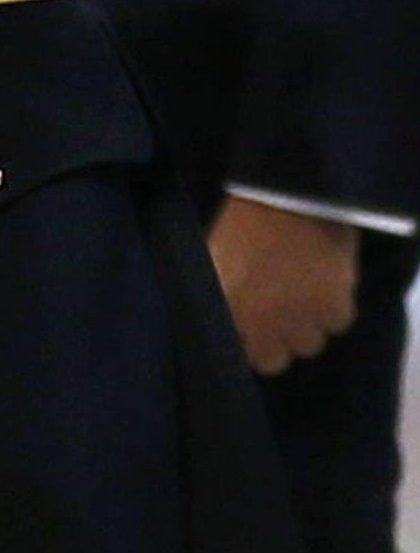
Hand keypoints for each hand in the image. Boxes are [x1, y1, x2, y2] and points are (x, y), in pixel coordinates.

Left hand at [207, 194, 358, 375]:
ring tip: (303, 293)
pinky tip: (326, 284)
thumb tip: (223, 314)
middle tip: (279, 313)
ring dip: (306, 324)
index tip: (252, 327)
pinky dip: (334, 308)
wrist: (285, 193)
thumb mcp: (214, 257)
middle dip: (275, 340)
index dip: (249, 342)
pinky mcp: (335, 307)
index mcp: (229, 312)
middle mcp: (263, 325)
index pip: (240, 355)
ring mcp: (300, 319)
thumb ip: (219, 293)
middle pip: (275, 360)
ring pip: (310, 344)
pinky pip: (338, 323)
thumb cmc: (241, 218)